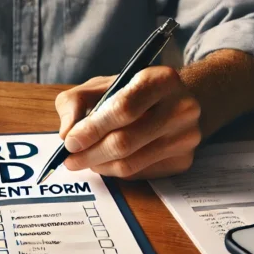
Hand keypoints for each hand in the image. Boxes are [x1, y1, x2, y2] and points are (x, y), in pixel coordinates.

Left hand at [55, 66, 201, 178]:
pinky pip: (139, 174)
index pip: (124, 108)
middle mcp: (182, 108)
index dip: (93, 128)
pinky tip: (106, 161)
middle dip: (90, 154)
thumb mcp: (102, 84)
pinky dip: (115, 171)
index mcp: (162, 79)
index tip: (70, 142)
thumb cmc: (133, 91)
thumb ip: (75, 102)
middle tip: (70, 159)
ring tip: (84, 160)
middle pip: (126, 141)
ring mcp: (186, 137)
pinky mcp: (184, 160)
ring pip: (130, 163)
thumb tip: (66, 134)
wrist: (176, 102)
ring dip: (99, 165)